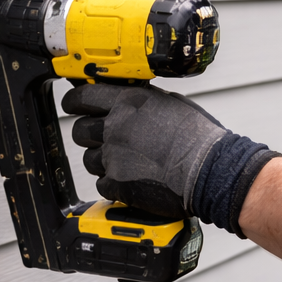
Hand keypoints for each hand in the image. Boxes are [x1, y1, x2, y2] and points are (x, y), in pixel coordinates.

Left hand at [62, 82, 227, 217]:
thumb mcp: (170, 104)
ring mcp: (114, 156)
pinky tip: (133, 178)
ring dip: (103, 161)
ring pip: (89, 159)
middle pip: (80, 131)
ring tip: (127, 162)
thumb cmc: (199, 138)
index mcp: (129, 103)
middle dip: (88, 135)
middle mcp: (117, 127)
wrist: (210, 170)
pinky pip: (102, 184)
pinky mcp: (117, 183)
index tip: (72, 105)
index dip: (73, 102)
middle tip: (102, 139)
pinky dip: (113, 184)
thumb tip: (129, 101)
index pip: (83, 97)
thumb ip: (142, 102)